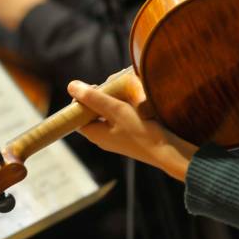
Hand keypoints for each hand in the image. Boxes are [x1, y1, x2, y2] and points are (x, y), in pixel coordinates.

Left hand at [68, 79, 198, 181]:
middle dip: (100, 96)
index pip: (76, 115)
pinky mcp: (128, 136)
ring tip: (126, 90)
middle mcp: (102, 137)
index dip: (81, 99)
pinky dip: (123, 107)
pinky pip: (119, 118)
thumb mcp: (115, 110)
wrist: (167, 151)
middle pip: (92, 112)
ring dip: (114, 100)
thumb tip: (71, 86)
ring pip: (107, 113)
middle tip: (113, 86)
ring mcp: (115, 138)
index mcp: (94, 133)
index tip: (94, 87)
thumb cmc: (140, 130)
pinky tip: (134, 100)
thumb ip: (93, 98)